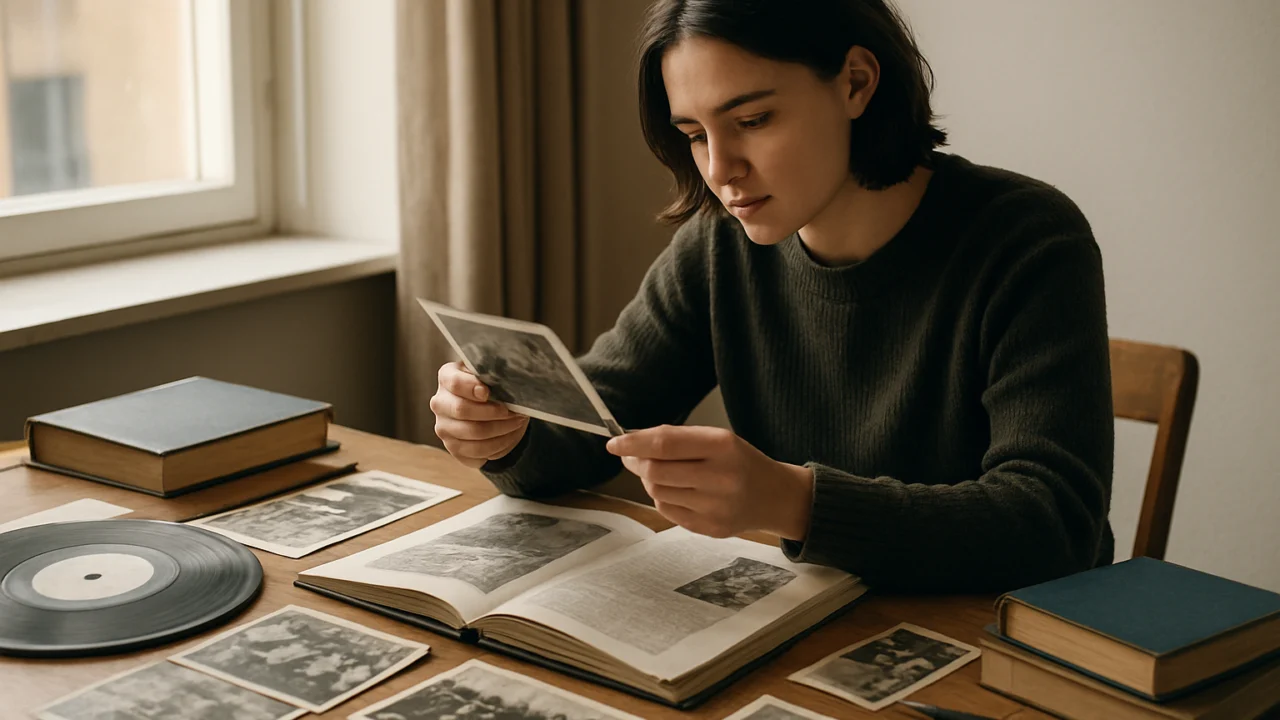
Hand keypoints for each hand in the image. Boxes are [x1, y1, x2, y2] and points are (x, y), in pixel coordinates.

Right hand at [430, 361, 528, 468]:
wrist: (490, 409)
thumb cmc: (491, 386)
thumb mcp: (490, 373)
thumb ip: (493, 372)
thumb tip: (505, 378)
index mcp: (447, 377)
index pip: (454, 383)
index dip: (471, 388)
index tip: (487, 392)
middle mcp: (440, 403)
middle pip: (462, 410)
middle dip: (493, 412)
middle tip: (513, 411)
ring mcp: (444, 427)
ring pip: (473, 433)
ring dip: (501, 428)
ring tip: (517, 422)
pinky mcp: (453, 448)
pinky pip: (477, 451)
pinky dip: (499, 444)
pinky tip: (509, 435)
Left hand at [605, 425, 813, 540]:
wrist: (775, 496)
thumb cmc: (740, 462)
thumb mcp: (717, 439)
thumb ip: (677, 439)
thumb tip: (631, 442)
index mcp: (722, 446)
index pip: (665, 444)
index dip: (634, 443)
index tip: (614, 443)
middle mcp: (720, 477)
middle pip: (656, 472)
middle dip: (636, 463)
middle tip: (632, 457)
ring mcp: (716, 507)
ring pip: (657, 493)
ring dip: (650, 481)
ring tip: (663, 474)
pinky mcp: (710, 528)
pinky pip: (668, 512)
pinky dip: (663, 499)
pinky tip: (678, 491)